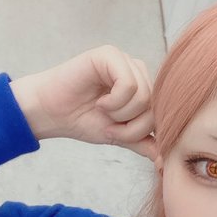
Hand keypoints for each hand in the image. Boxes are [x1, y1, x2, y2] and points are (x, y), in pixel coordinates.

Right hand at [9, 45, 156, 159]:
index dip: (140, 131)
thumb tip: (165, 161)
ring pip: (144, 95)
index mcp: (142, 87)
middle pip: (154, 105)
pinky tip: (99, 101)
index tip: (116, 134)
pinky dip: (115, 101)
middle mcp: (136, 71)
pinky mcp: (109, 55)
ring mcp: (124, 61)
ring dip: (122, 114)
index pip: (161, 113)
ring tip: (102, 111)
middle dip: (132, 126)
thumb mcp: (119, 136)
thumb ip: (143, 142)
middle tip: (109, 125)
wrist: (52, 114)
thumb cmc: (82, 120)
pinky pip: (129, 84)